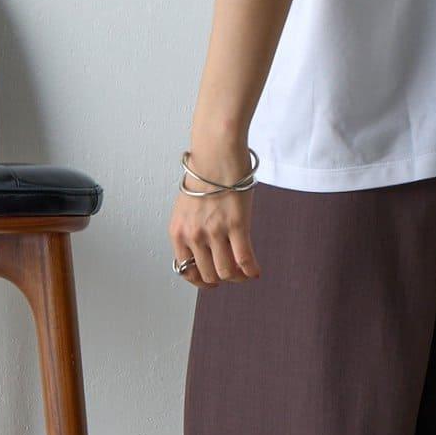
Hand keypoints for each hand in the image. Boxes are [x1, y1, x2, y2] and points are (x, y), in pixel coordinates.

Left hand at [168, 142, 260, 288]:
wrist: (216, 153)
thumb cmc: (204, 175)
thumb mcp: (188, 208)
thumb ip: (193, 229)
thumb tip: (207, 251)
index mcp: (178, 232)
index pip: (185, 270)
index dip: (200, 280)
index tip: (211, 281)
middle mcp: (193, 235)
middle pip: (209, 274)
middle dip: (223, 279)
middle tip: (234, 274)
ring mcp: (214, 231)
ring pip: (227, 272)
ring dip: (239, 277)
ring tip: (246, 272)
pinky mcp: (236, 225)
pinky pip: (244, 259)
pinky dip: (252, 270)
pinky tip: (256, 270)